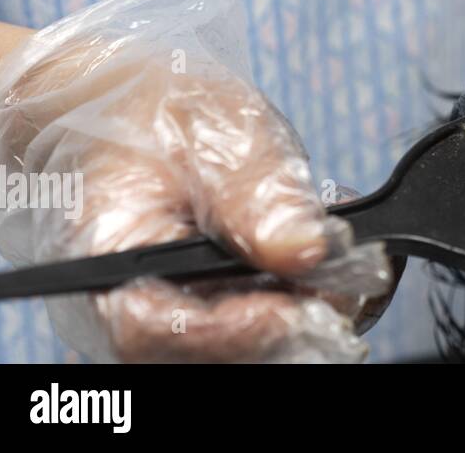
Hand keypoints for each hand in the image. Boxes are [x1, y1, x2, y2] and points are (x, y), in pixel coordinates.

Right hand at [0, 0, 392, 362]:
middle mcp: (136, 306)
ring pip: (252, 347)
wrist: (130, 111)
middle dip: (298, 316)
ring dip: (314, 306)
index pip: (159, 328)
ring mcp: (175, 317)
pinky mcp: (213, 313)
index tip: (305, 303)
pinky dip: (311, 298)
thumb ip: (256, 191)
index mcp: (108, 259)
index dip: (239, 329)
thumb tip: (305, 247)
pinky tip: (336, 257)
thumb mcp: (212, 129)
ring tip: (352, 252)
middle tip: (356, 268)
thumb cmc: (157, 116)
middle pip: (216, 352)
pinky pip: (266, 328)